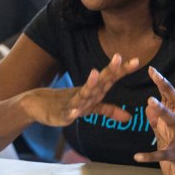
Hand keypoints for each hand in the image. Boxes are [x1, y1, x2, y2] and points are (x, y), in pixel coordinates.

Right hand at [19, 54, 141, 127]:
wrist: (36, 104)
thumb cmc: (65, 104)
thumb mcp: (89, 108)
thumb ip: (108, 110)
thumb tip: (129, 117)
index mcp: (93, 91)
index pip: (110, 78)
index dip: (123, 70)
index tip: (138, 61)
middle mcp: (85, 93)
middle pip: (100, 81)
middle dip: (110, 70)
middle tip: (118, 57)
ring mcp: (73, 102)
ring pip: (84, 93)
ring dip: (90, 83)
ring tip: (96, 73)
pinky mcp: (62, 114)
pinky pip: (69, 113)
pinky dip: (72, 111)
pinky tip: (76, 111)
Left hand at [132, 66, 174, 174]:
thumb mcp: (163, 136)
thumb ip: (156, 122)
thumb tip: (148, 106)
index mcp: (174, 120)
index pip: (169, 97)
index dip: (162, 83)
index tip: (152, 69)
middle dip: (166, 88)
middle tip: (156, 75)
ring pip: (173, 121)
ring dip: (162, 111)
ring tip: (149, 101)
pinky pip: (162, 154)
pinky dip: (149, 156)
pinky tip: (136, 156)